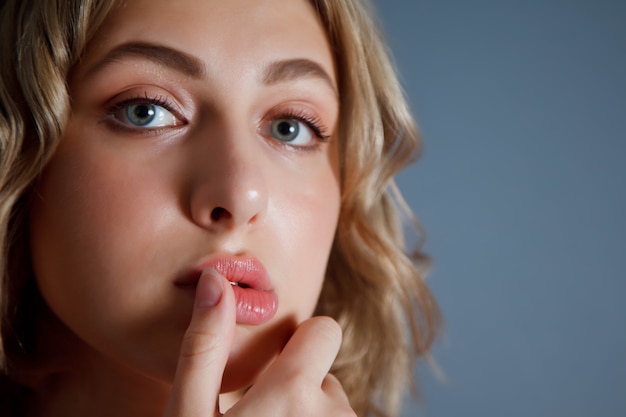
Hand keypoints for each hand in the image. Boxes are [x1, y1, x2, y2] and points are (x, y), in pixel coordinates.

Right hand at [163, 269, 355, 416]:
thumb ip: (204, 347)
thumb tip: (215, 280)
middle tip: (259, 414)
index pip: (325, 329)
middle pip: (323, 370)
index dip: (295, 345)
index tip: (268, 372)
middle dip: (297, 384)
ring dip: (305, 413)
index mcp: (295, 391)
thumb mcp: (188, 412)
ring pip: (330, 405)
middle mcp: (334, 413)